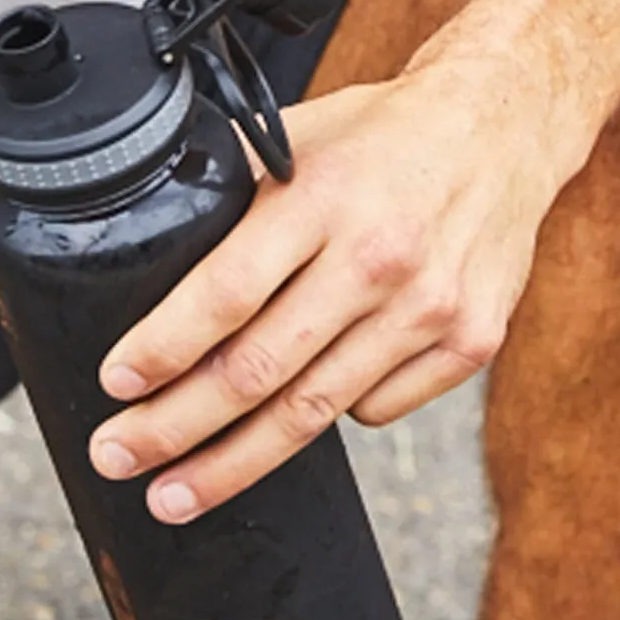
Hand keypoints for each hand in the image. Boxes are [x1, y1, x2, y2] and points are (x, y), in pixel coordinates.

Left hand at [86, 64, 580, 522]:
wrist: (502, 128)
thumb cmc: (384, 133)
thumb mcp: (299, 137)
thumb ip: (233, 188)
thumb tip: (148, 236)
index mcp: (322, 197)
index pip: (225, 293)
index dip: (162, 349)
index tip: (116, 386)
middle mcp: (378, 257)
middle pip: (259, 372)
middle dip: (175, 428)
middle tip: (118, 458)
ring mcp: (430, 308)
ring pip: (313, 412)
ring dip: (234, 462)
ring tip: (175, 491)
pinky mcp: (471, 343)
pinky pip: (375, 409)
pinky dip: (329, 417)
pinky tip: (293, 415)